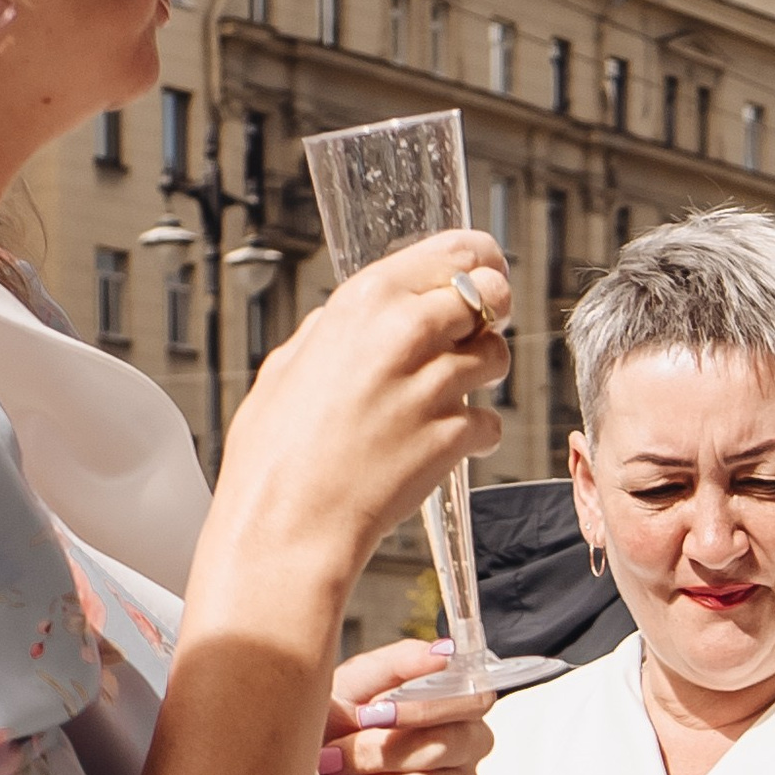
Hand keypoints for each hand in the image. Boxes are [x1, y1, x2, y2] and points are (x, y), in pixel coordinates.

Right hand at [211, 228, 513, 600]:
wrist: (288, 521)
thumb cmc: (277, 451)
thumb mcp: (288, 364)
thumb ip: (330, 332)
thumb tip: (346, 320)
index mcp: (363, 301)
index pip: (451, 253)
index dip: (479, 261)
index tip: (487, 270)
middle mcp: (403, 333)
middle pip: (488, 296)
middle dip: (492, 313)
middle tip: (477, 334)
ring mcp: (432, 387)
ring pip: (497, 357)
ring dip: (485, 373)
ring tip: (452, 393)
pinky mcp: (451, 437)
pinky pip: (491, 422)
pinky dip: (477, 434)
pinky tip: (448, 444)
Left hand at [320, 640, 495, 774]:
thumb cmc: (328, 736)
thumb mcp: (349, 688)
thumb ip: (395, 667)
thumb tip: (442, 653)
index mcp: (450, 708)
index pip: (473, 699)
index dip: (424, 709)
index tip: (374, 714)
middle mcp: (464, 750)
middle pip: (446, 746)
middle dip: (378, 752)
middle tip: (339, 754)